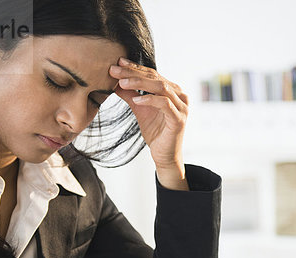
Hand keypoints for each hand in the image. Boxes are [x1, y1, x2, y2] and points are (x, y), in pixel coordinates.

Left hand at [110, 58, 188, 189]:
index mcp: (172, 91)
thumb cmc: (155, 132)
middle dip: (133, 73)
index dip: (134, 68)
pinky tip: (136, 98)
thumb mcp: (139, 109)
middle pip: (155, 78)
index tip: (117, 63)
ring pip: (161, 87)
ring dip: (140, 83)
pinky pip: (164, 104)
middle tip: (114, 70)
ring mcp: (181, 107)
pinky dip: (150, 99)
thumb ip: (130, 95)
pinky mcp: (179, 119)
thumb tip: (115, 81)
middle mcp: (180, 96)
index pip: (152, 74)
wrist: (164, 155)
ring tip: (122, 83)